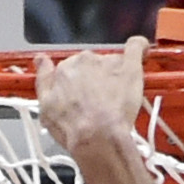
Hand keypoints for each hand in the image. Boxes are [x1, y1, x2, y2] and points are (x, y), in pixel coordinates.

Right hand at [35, 36, 145, 156]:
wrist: (96, 137)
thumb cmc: (72, 128)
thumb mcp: (45, 108)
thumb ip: (43, 79)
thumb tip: (41, 60)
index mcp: (64, 70)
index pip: (72, 70)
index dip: (78, 84)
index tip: (82, 97)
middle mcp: (84, 60)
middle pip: (92, 65)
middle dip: (96, 80)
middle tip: (99, 103)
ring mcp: (108, 62)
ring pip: (112, 63)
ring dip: (114, 76)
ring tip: (116, 99)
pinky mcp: (129, 67)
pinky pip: (136, 48)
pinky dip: (139, 47)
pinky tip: (142, 49)